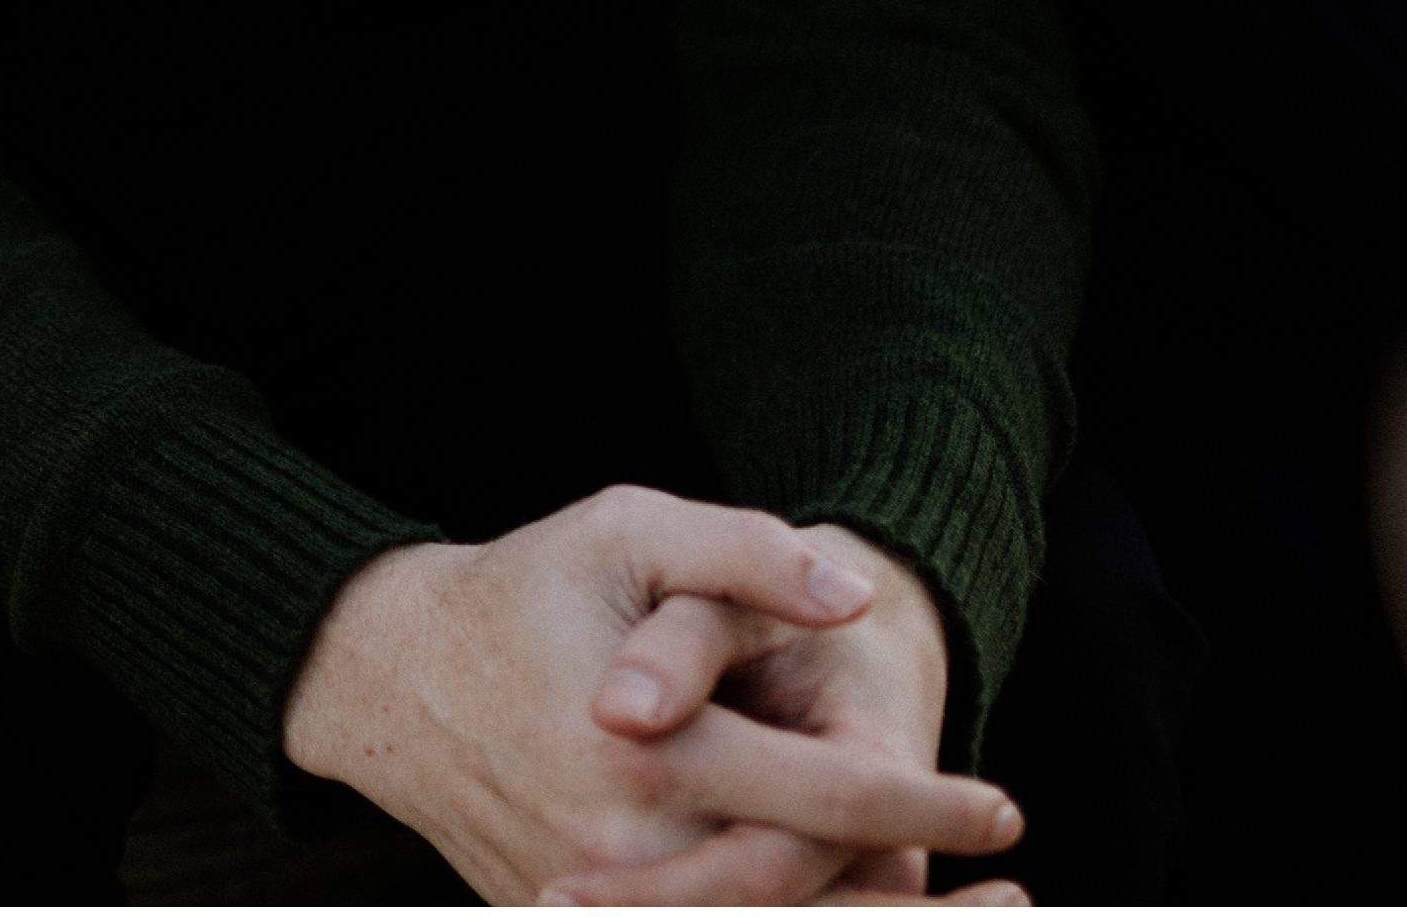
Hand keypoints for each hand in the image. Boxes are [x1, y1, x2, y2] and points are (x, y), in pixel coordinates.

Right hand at [283, 484, 1020, 905]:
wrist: (392, 672)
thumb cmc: (527, 585)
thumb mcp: (630, 529)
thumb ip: (746, 554)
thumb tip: (854, 594)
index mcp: (644, 750)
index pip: (820, 795)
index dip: (922, 803)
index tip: (1004, 807)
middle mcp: (619, 849)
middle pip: (798, 898)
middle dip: (909, 902)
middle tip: (1013, 894)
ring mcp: (586, 903)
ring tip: (947, 914)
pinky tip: (833, 907)